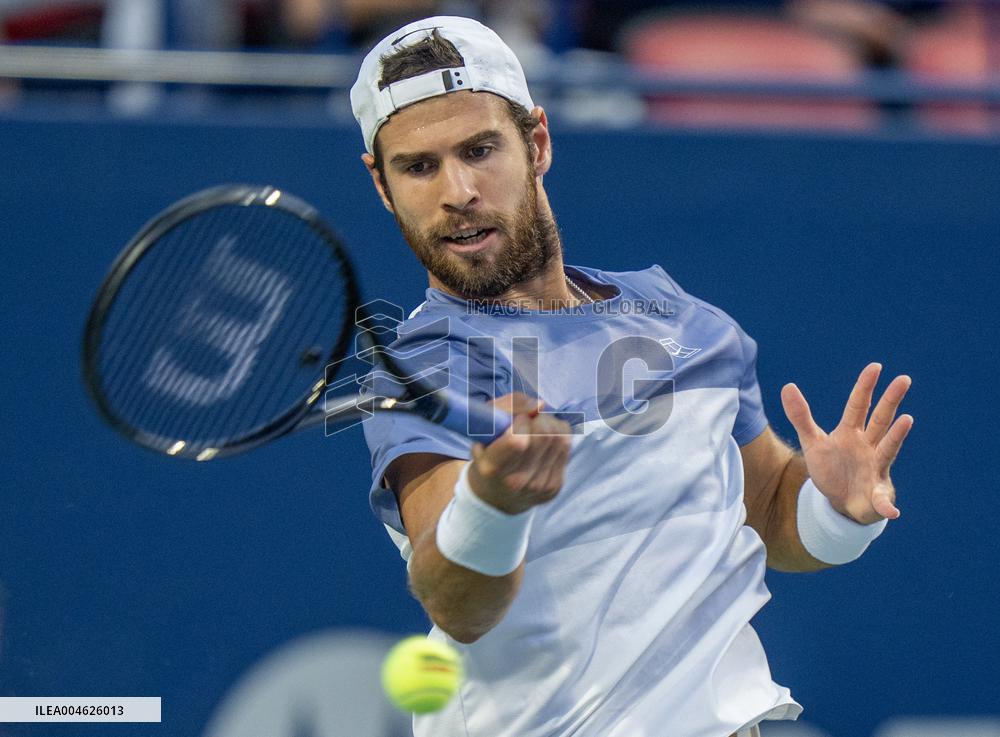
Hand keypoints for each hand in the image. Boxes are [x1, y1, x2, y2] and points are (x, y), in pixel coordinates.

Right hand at [468, 392, 571, 514]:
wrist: (495, 496)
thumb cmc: (487, 453)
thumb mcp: (483, 427)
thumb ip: (508, 407)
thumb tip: (540, 406)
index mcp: (492, 467)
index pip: (518, 441)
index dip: (521, 421)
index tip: (516, 420)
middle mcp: (516, 481)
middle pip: (544, 435)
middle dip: (539, 418)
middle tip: (530, 420)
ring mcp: (538, 486)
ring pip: (560, 439)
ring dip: (551, 424)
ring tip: (538, 427)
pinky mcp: (554, 487)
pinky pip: (567, 447)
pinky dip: (559, 435)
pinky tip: (547, 440)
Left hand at [781, 363, 912, 524]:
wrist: (841, 501)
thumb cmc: (831, 467)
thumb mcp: (813, 442)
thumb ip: (801, 416)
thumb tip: (788, 386)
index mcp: (851, 432)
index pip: (858, 405)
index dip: (865, 387)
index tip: (875, 366)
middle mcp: (868, 446)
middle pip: (880, 419)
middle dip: (891, 400)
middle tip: (904, 379)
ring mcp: (876, 468)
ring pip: (888, 449)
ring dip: (896, 436)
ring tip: (907, 421)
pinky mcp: (878, 495)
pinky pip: (883, 501)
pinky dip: (887, 506)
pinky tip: (892, 512)